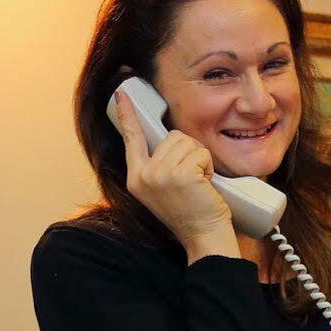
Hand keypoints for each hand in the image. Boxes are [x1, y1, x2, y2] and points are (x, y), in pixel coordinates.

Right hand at [114, 91, 235, 261]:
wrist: (204, 237)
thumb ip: (158, 167)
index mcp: (136, 179)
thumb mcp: (164, 190)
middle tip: (192, 180)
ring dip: (200, 159)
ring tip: (198, 184)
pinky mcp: (179, 174)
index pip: (131, 139)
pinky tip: (205, 186)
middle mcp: (143, 176)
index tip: (121, 93)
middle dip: (189, 153)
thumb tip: (168, 140)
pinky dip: (209, 166)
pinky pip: (200, 153)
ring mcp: (160, 175)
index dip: (127, 115)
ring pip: (187, 142)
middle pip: (171, 136)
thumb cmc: (190, 214)